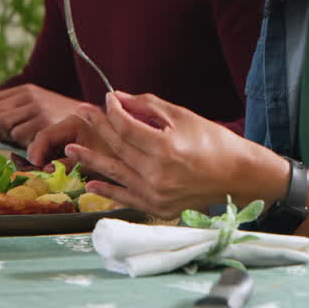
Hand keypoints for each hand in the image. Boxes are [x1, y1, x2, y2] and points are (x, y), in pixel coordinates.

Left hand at [0, 84, 84, 146]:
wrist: (92, 125)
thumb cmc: (61, 122)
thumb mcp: (38, 108)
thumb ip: (15, 111)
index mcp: (25, 91)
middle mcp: (29, 96)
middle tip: (8, 137)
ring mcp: (36, 108)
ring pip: (4, 125)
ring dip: (11, 137)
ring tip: (26, 140)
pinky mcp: (43, 123)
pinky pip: (19, 137)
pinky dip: (24, 144)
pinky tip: (36, 144)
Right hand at [27, 111, 109, 167]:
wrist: (134, 155)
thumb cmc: (117, 156)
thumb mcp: (93, 162)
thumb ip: (68, 165)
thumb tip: (47, 169)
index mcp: (74, 123)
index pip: (45, 135)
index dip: (36, 151)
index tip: (35, 167)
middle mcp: (70, 124)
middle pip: (44, 139)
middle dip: (38, 156)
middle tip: (37, 174)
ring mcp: (71, 133)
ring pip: (49, 145)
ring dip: (44, 160)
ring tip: (44, 175)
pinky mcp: (74, 141)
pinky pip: (57, 150)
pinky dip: (52, 161)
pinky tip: (52, 172)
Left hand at [61, 91, 285, 218]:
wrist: (237, 176)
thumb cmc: (213, 142)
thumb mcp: (183, 117)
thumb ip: (149, 107)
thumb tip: (119, 99)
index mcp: (166, 148)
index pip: (127, 127)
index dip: (113, 111)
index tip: (105, 100)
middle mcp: (158, 174)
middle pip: (118, 147)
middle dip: (98, 128)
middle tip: (81, 114)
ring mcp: (157, 194)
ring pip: (117, 173)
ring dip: (92, 160)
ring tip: (71, 149)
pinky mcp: (159, 208)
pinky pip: (126, 198)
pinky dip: (108, 191)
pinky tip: (90, 182)